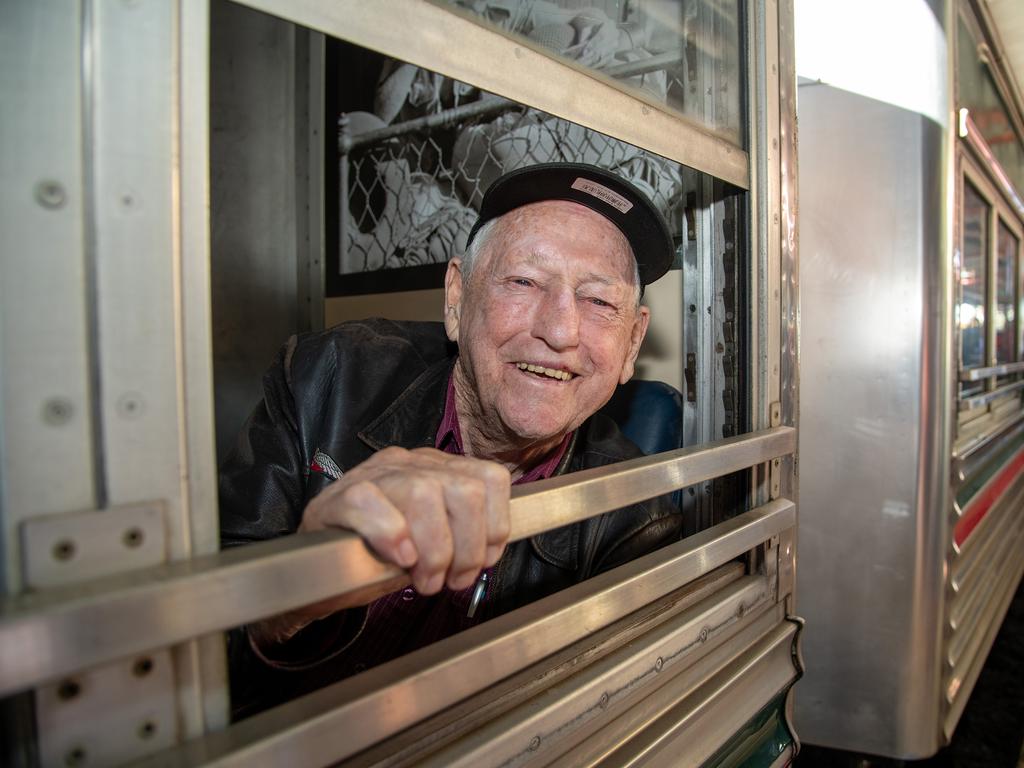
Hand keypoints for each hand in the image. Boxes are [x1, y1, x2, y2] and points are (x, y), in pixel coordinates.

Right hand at [301, 446, 511, 593]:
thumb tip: (490, 552)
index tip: (485, 560)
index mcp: (435, 468)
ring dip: (434, 550)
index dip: (496, 526)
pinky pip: (370, 502)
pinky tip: (397, 558)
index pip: (490, 478)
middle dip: (468, 547)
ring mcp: (372, 476)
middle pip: (465, 490)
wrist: (316, 569)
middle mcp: (408, 463)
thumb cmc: (377, 555)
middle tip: (451, 579)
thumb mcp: (429, 543)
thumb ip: (461, 536)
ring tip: (424, 579)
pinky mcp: (338, 498)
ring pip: (423, 493)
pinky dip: (391, 534)